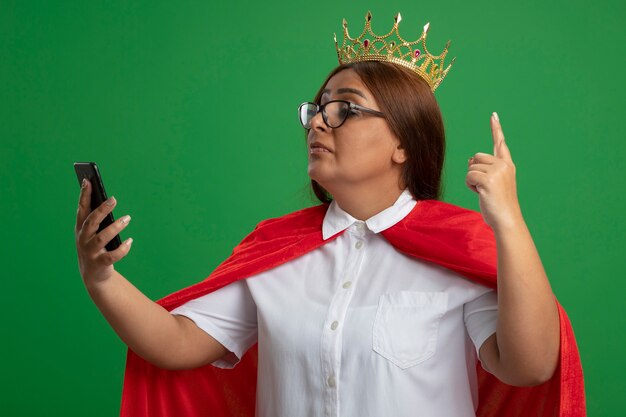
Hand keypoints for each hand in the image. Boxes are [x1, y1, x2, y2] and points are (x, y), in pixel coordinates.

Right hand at [75, 179, 132, 286]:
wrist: (93, 275)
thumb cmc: (95, 246)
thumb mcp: (93, 232)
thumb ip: (98, 217)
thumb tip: (109, 199)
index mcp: (81, 227)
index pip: (82, 208)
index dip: (84, 195)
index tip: (88, 181)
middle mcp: (83, 238)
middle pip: (91, 222)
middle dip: (101, 210)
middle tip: (114, 199)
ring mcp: (90, 251)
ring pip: (102, 238)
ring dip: (115, 227)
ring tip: (127, 218)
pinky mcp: (99, 263)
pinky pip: (112, 256)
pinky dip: (122, 249)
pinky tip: (130, 241)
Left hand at [466, 113, 522, 230]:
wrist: (507, 219)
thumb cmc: (498, 205)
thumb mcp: (493, 184)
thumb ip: (484, 170)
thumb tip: (470, 159)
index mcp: (508, 165)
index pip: (500, 143)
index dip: (496, 129)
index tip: (493, 116)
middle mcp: (504, 165)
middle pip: (476, 157)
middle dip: (474, 172)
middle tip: (485, 187)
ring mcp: (498, 171)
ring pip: (471, 167)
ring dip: (472, 181)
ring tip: (485, 192)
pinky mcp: (489, 179)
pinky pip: (469, 176)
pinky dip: (470, 186)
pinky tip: (481, 194)